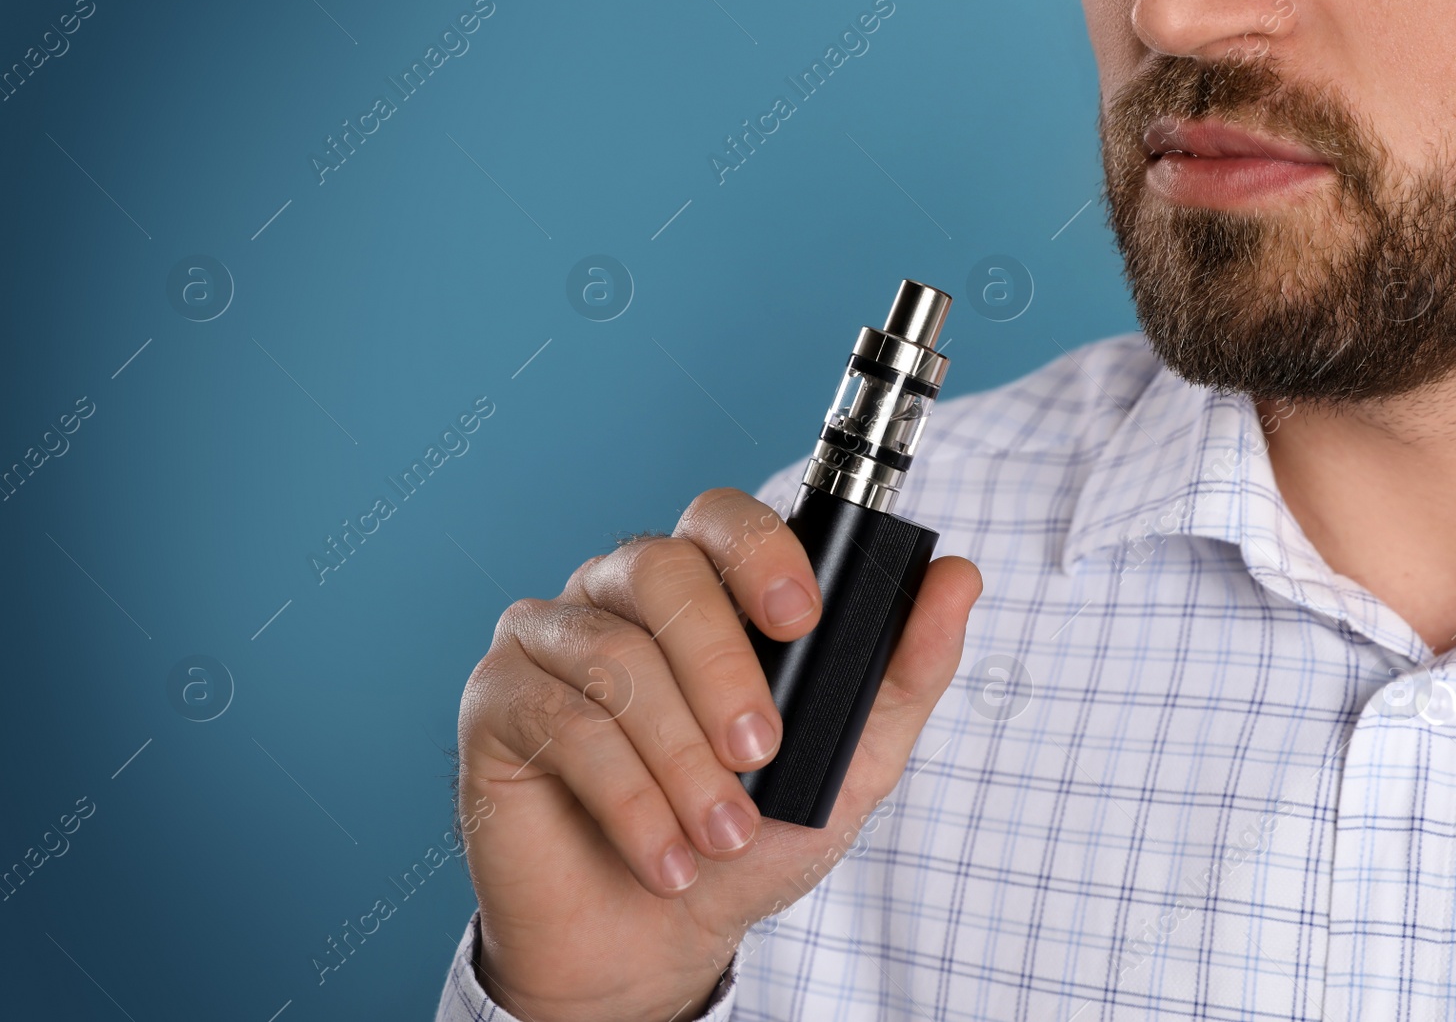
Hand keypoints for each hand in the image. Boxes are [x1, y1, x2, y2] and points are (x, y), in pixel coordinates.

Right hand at [455, 487, 981, 1021]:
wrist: (654, 938)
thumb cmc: (746, 837)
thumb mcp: (848, 759)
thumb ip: (902, 671)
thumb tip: (958, 577)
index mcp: (701, 590)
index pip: (720, 518)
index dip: (761, 551)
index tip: (803, 620)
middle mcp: (618, 596)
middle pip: (662, 571)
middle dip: (723, 668)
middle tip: (762, 753)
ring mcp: (550, 641)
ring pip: (616, 656)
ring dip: (680, 757)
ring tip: (719, 834)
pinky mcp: (497, 702)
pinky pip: (563, 721)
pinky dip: (627, 798)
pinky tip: (664, 856)